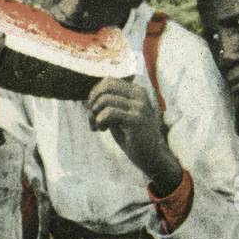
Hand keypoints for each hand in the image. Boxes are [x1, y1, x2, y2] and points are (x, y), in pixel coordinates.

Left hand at [87, 78, 182, 193]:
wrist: (152, 157)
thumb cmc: (133, 138)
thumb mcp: (120, 116)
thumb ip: (109, 105)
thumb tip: (87, 99)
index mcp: (137, 91)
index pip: (109, 81)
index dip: (95, 94)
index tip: (93, 110)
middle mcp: (140, 95)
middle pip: (106, 86)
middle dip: (93, 101)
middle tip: (92, 117)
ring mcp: (140, 107)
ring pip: (105, 100)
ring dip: (94, 115)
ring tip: (97, 126)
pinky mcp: (136, 119)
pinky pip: (109, 113)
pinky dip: (100, 121)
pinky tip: (103, 130)